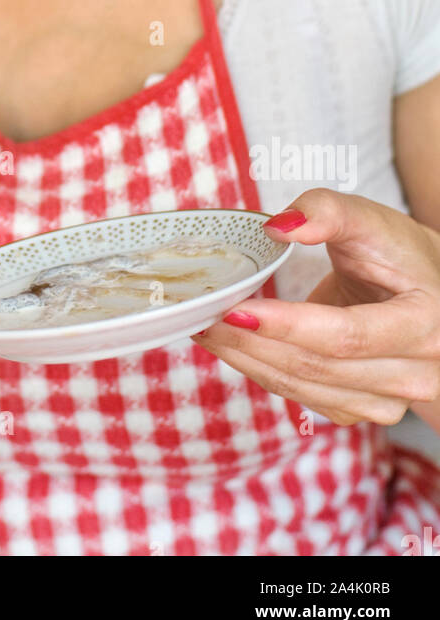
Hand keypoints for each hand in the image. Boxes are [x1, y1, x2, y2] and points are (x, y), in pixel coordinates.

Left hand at [191, 188, 439, 425]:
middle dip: (251, 342)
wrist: (425, 291)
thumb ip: (328, 211)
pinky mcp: (360, 408)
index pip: (347, 336)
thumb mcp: (370, 219)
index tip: (235, 308)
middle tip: (201, 313)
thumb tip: (278, 226)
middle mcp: (415, 374)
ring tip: (204, 326)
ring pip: (303, 387)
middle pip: (317, 367)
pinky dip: (260, 370)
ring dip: (247, 359)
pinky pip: (301, 395)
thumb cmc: (398, 253)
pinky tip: (232, 344)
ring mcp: (388, 400)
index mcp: (425, 325)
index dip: (288, 326)